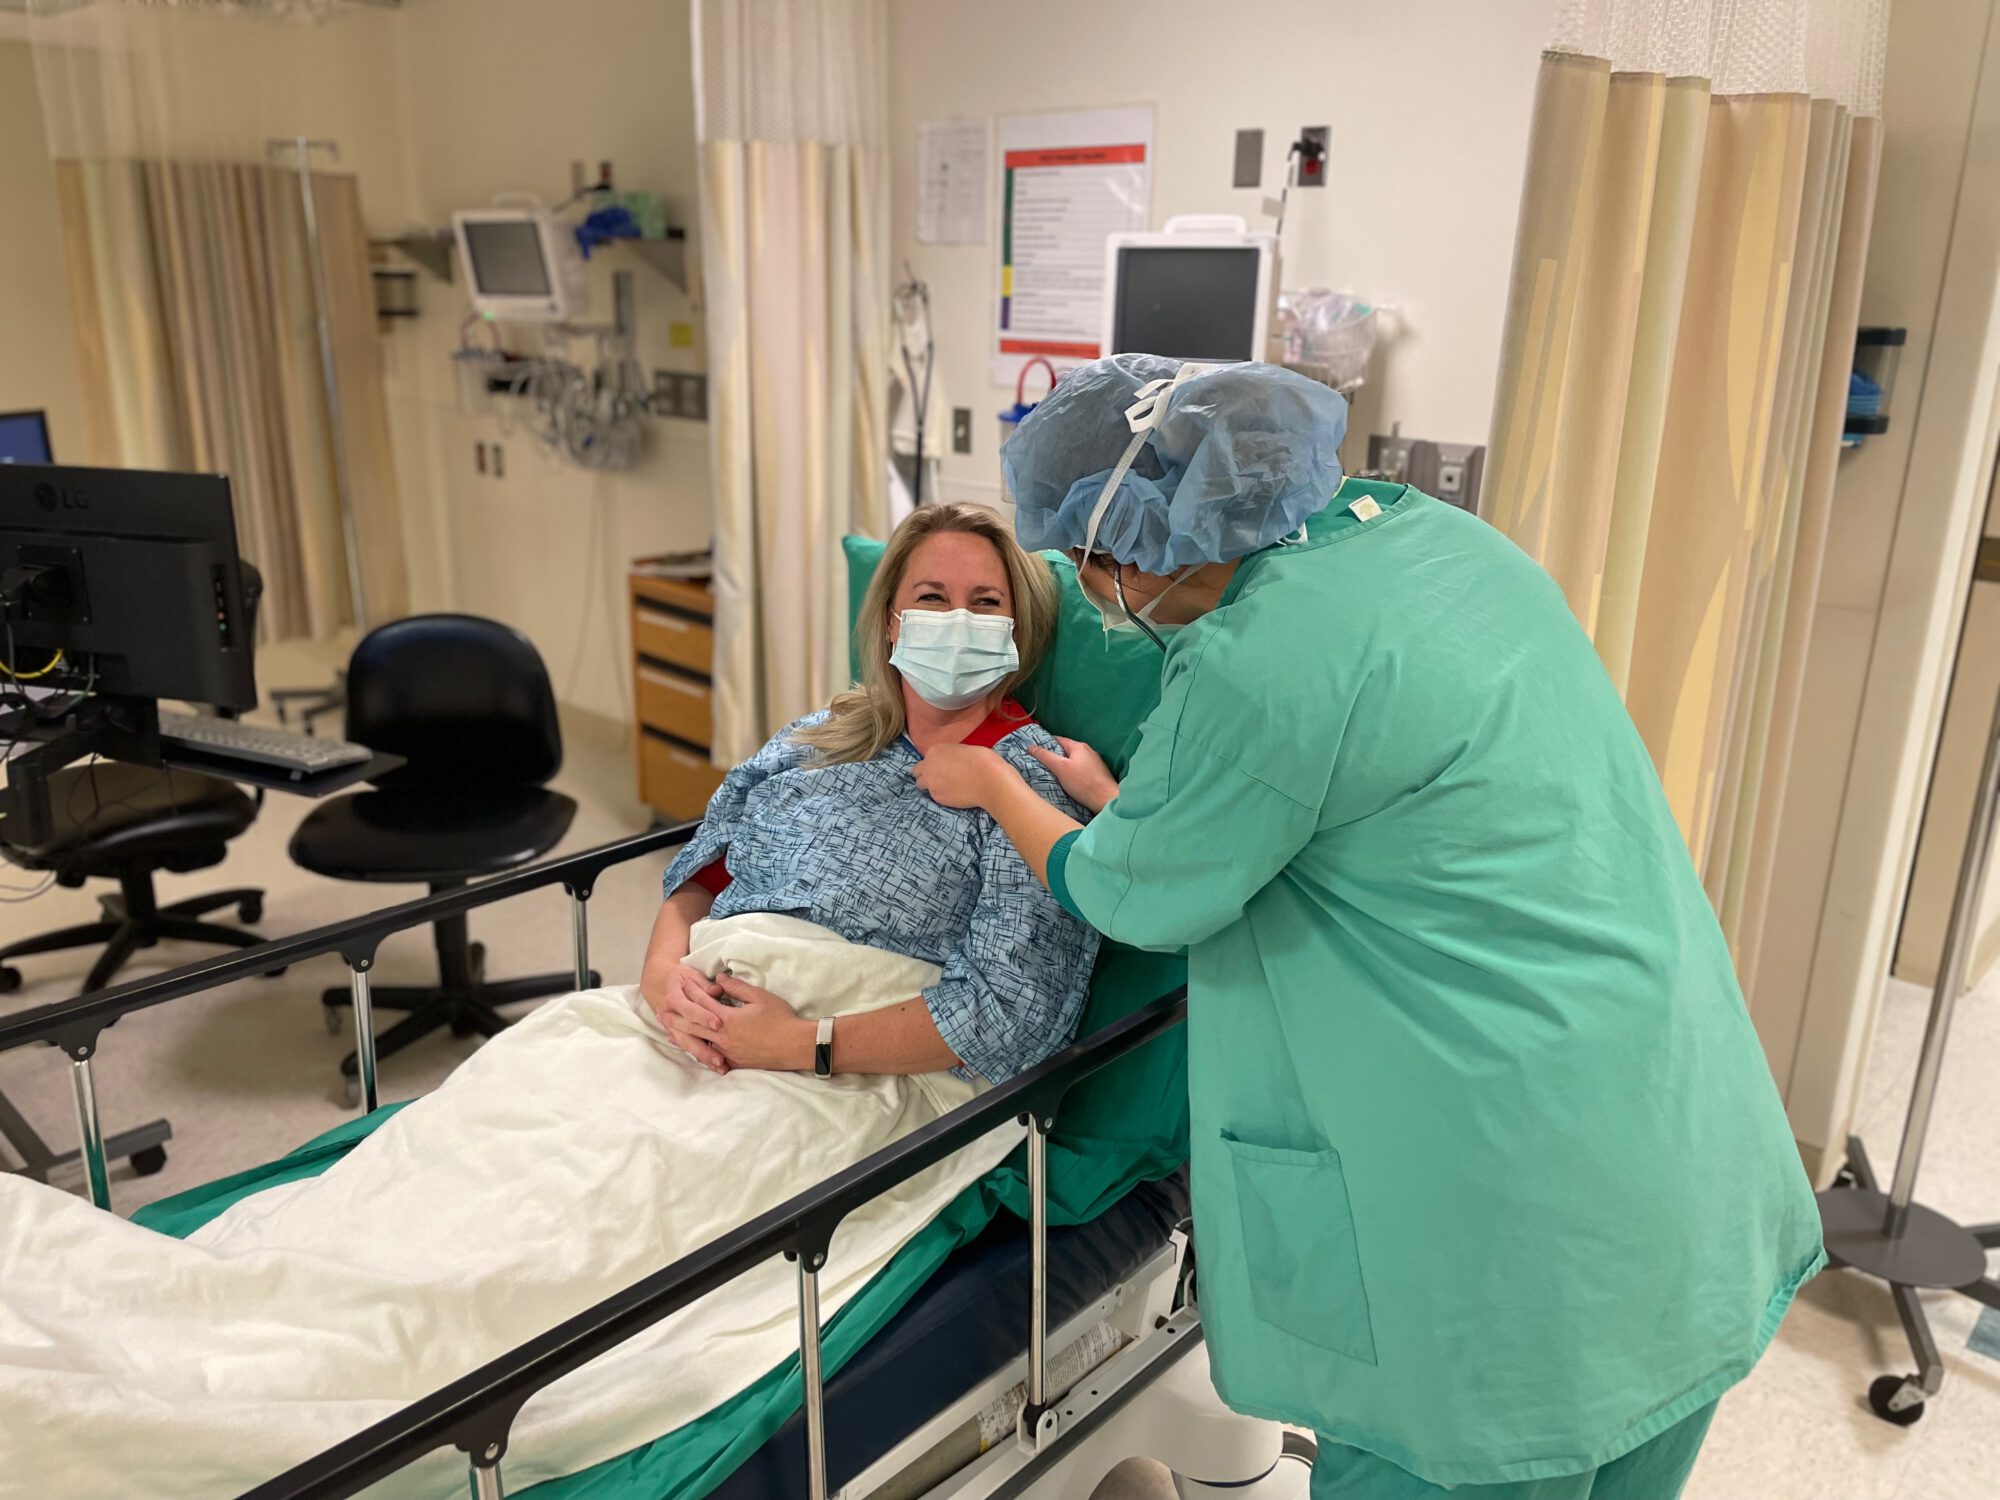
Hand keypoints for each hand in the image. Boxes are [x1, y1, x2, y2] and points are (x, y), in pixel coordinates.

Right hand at [649, 963, 733, 1073]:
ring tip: (719, 1067)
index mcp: (674, 997)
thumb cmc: (679, 978)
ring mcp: (671, 1027)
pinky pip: (687, 1046)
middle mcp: (670, 1016)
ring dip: (702, 1056)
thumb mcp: (690, 975)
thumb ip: (704, 985)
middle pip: (687, 1034)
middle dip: (703, 1048)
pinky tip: (711, 1065)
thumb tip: (718, 991)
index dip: (703, 1016)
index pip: (689, 1009)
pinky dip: (698, 1056)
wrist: (658, 983)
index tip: (718, 1024)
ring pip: (686, 1044)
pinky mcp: (675, 1034)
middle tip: (720, 1058)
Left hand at [661, 971, 815, 1072]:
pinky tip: (694, 1050)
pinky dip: (699, 1052)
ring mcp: (727, 1052)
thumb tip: (719, 977)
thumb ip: (736, 987)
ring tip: (669, 1032)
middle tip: (661, 1012)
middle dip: (676, 1018)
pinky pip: (711, 1057)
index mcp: (727, 1019)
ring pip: (698, 1044)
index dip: (690, 992)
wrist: (794, 1045)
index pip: (702, 1003)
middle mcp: (722, 1037)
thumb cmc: (780, 1018)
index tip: (680, 985)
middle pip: (693, 1025)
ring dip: (682, 1036)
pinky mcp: (734, 1063)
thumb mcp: (759, 997)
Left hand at [913, 742, 1015, 809]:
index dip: (934, 763)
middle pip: (917, 772)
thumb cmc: (983, 760)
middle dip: (925, 774)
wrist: (990, 781)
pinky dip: (941, 795)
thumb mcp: (963, 749)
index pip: (926, 758)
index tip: (944, 767)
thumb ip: (950, 755)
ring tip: (945, 787)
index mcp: (935, 750)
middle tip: (939, 778)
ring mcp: (931, 783)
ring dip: (929, 786)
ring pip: (921, 785)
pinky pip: (933, 796)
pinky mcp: (937, 797)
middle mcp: (928, 766)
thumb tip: (949, 762)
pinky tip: (954, 794)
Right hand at [1026, 736, 1119, 813]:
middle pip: (1066, 750)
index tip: (1034, 750)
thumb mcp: (1060, 768)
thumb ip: (1045, 756)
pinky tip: (1068, 781)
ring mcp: (1094, 762)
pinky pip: (1080, 769)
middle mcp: (1088, 751)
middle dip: (1054, 755)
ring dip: (1064, 764)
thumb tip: (1031, 747)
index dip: (1045, 744)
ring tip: (1052, 773)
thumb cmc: (1083, 783)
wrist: (1106, 799)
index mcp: (1079, 746)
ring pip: (1074, 760)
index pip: (1058, 740)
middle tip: (1041, 763)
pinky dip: (1072, 772)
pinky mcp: (1097, 774)